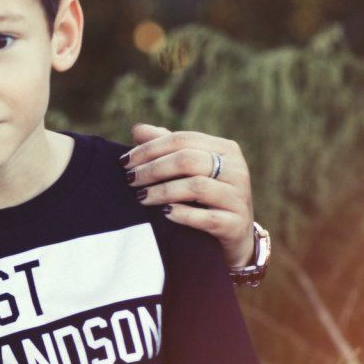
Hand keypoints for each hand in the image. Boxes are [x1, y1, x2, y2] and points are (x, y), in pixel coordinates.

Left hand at [123, 122, 257, 268]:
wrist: (235, 235)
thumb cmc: (207, 197)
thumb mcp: (191, 170)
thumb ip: (167, 148)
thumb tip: (138, 129)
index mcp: (225, 149)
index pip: (182, 139)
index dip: (150, 148)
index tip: (125, 162)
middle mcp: (236, 169)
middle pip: (188, 160)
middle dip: (153, 169)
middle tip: (129, 180)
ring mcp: (238, 197)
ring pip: (196, 187)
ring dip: (163, 191)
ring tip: (141, 197)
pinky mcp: (235, 223)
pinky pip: (206, 217)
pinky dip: (182, 214)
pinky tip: (164, 213)